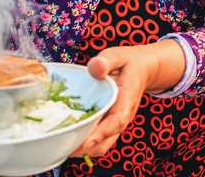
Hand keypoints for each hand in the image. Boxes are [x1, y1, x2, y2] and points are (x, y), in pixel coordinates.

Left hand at [69, 40, 184, 157]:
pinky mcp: (109, 123)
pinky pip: (99, 139)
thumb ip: (106, 60)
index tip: (87, 142)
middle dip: (87, 147)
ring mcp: (116, 122)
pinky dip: (85, 143)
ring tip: (62, 146)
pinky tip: (68, 137)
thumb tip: (95, 66)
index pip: (118, 120)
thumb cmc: (128, 62)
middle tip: (64, 148)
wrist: (142, 69)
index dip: (103, 133)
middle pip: (108, 139)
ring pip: (103, 144)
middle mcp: (123, 115)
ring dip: (84, 149)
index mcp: (127, 99)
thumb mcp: (117, 55)